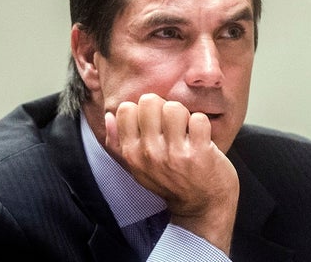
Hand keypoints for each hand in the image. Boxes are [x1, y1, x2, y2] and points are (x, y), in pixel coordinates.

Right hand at [104, 93, 238, 254]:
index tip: (153, 125)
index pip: (125, 109)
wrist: (201, 207)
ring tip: (186, 131)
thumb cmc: (170, 182)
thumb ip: (118, 143)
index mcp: (131, 153)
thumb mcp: (138, 167)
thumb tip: (109, 116)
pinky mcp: (200, 153)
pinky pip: (198, 119)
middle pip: (149, 101)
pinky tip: (200, 138)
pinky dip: (202, 125)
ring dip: (184, 116)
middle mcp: (149, 153)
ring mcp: (174, 154)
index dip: (142, 111)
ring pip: (174, 108)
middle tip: (172, 125)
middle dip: (163, 108)